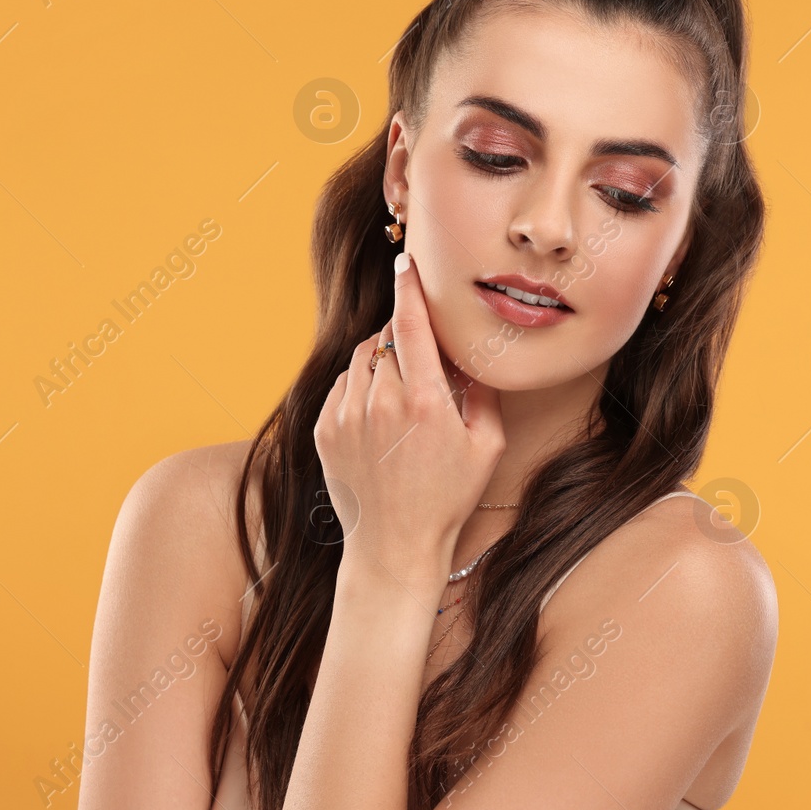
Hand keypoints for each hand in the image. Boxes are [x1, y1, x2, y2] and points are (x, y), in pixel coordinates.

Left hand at [313, 251, 505, 591]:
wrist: (394, 548)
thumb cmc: (448, 499)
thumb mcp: (486, 446)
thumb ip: (480, 393)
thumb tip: (470, 353)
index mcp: (423, 402)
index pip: (412, 325)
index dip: (409, 288)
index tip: (407, 261)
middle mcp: (380, 403)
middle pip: (387, 338)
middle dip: (404, 338)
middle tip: (422, 364)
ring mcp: (346, 416)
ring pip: (362, 359)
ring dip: (381, 361)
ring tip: (401, 394)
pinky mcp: (324, 430)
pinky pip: (343, 386)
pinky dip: (361, 387)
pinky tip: (379, 415)